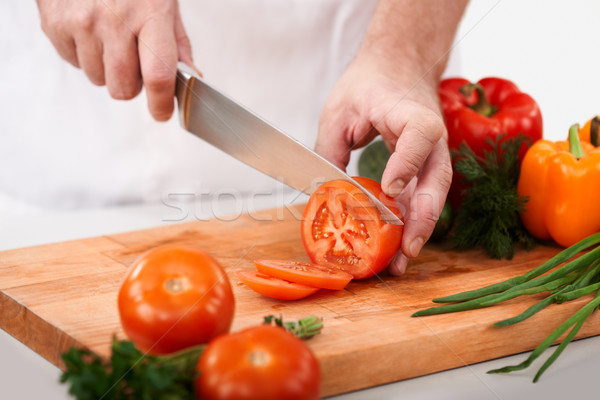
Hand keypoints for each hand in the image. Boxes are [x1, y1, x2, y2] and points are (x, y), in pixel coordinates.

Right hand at [36, 0, 194, 120]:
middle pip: (123, 88)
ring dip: (106, 69)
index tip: (162, 112)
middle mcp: (114, 20)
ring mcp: (82, 23)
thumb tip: (192, 77)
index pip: (158, 76)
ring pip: (98, 79)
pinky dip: (84, 54)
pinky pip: (73, 62)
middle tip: (134, 63)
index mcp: (150, 13)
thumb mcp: (164, 1)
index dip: (161, 103)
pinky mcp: (55, 24)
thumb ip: (177, 42)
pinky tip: (89, 29)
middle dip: (132, 86)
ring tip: (109, 37)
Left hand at [315, 55, 451, 274]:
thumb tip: (323, 196)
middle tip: (407, 250)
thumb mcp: (338, 111)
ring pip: (432, 195)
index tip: (390, 187)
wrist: (397, 67)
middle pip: (437, 178)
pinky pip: (420, 197)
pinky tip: (398, 247)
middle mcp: (431, 136)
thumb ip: (331, 151)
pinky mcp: (424, 167)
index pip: (419, 135)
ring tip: (402, 262)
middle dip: (422, 218)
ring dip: (419, 230)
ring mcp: (432, 153)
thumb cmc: (368, 84)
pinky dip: (411, 222)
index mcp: (411, 111)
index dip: (407, 162)